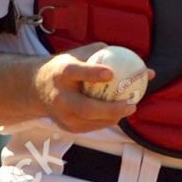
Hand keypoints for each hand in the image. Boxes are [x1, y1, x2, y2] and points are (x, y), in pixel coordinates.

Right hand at [30, 42, 147, 133]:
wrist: (36, 88)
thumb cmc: (66, 67)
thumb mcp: (80, 54)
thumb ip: (109, 56)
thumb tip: (145, 68)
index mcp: (61, 72)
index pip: (75, 72)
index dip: (92, 73)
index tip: (110, 74)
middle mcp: (59, 96)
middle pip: (85, 107)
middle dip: (110, 109)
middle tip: (131, 104)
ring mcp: (61, 115)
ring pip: (90, 120)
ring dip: (113, 116)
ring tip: (130, 108)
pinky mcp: (67, 126)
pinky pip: (91, 127)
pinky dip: (106, 121)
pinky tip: (119, 114)